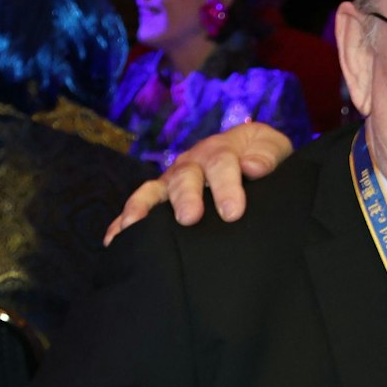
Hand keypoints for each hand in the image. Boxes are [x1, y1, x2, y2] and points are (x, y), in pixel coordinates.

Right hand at [103, 123, 293, 243]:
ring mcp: (172, 181)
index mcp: (221, 150)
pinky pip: (138, 208)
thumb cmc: (261, 154)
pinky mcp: (160, 198)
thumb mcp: (272, 147)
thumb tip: (253, 167)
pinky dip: (123, 222)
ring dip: (143, 207)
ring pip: (154, 190)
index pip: (222, 164)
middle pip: (185, 178)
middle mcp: (192, 164)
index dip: (226, 186)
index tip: (233, 211)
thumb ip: (267, 155)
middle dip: (186, 198)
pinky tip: (114, 239)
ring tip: (134, 225)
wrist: (250, 152)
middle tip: (189, 218)